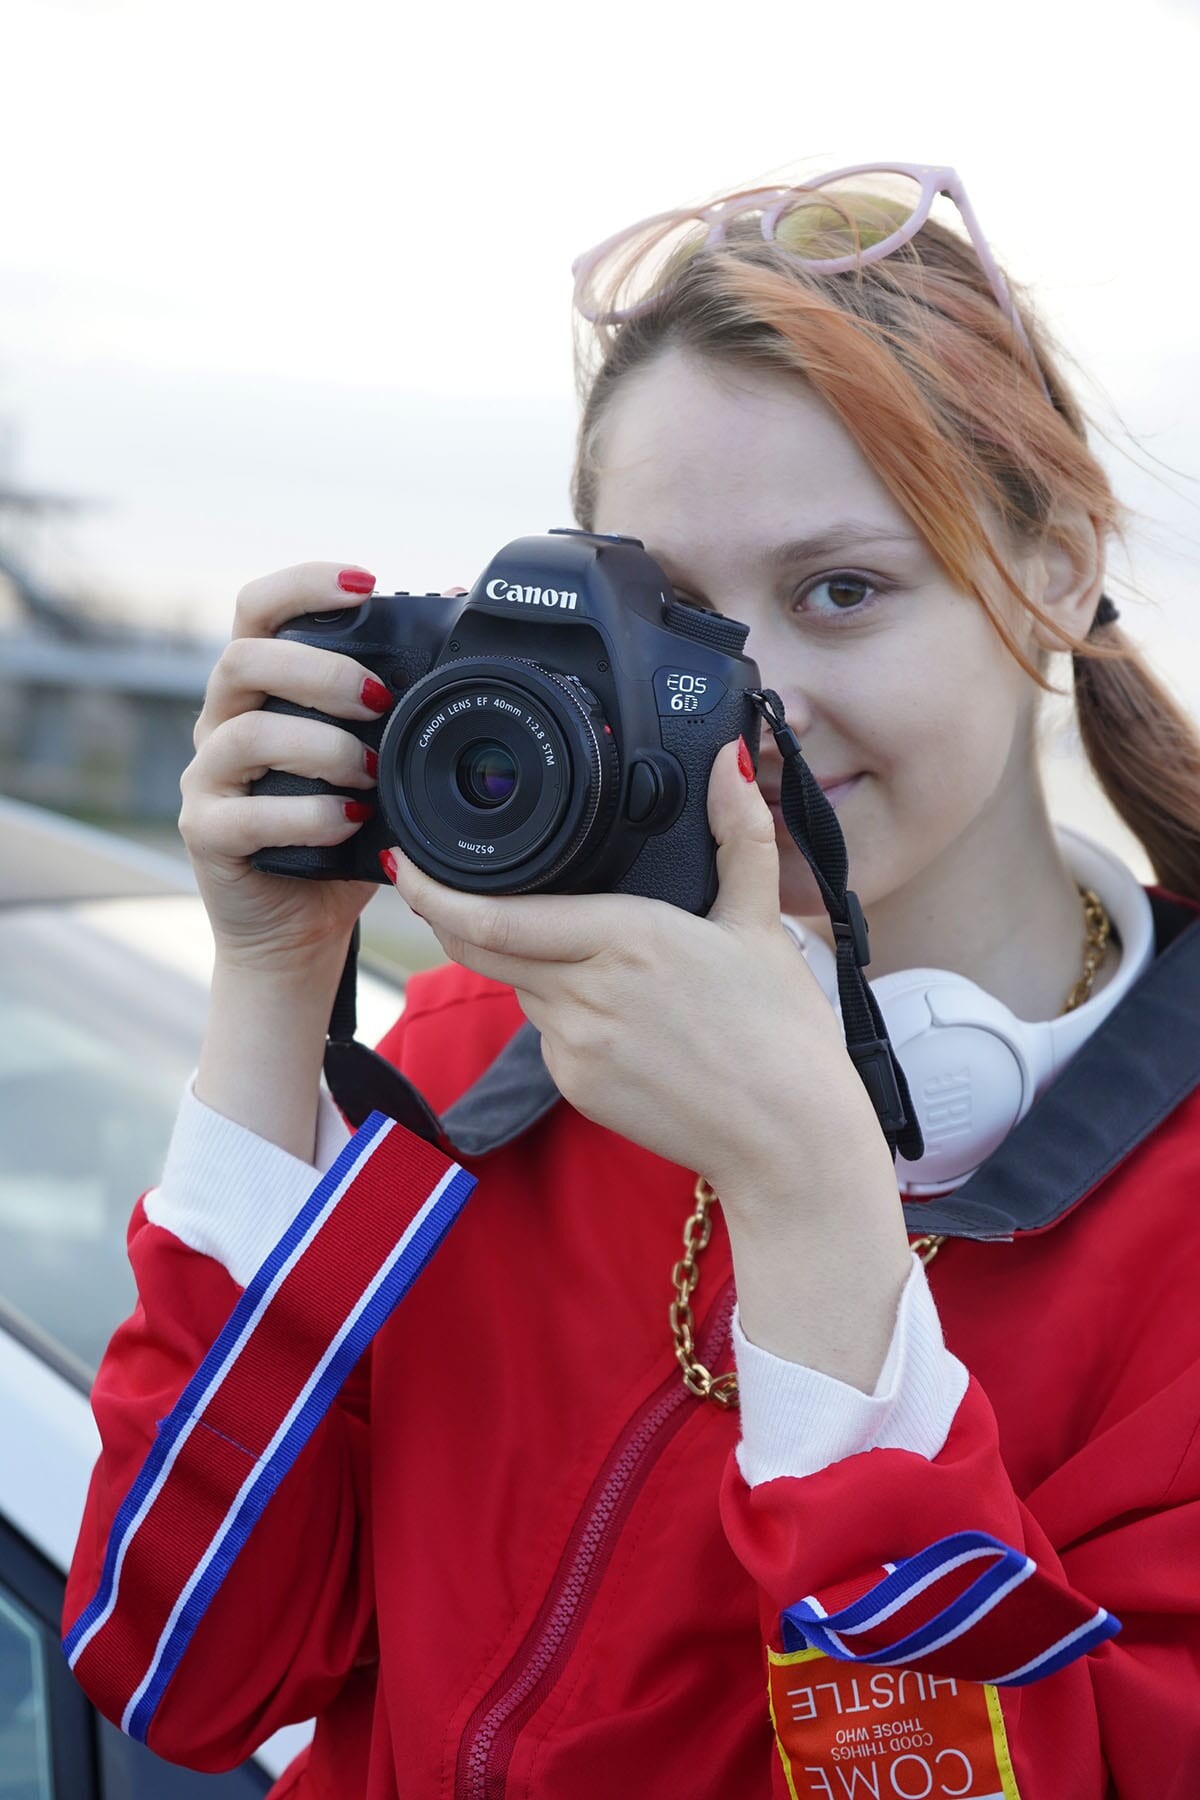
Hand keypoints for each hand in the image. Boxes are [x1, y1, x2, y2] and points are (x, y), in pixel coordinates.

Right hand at [181, 563, 462, 976]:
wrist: (301, 926)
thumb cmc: (342, 834)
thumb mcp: (379, 760)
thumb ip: (400, 697)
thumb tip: (449, 605)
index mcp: (260, 690)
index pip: (258, 611)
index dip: (303, 585)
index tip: (364, 582)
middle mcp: (222, 722)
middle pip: (244, 658)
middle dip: (321, 670)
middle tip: (380, 698)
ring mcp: (207, 778)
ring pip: (245, 732)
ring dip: (321, 746)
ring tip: (370, 773)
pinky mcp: (206, 834)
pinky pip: (247, 814)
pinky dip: (308, 815)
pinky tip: (350, 822)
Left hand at [381, 739, 886, 1207]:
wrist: (788, 1143)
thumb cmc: (782, 1034)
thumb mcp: (762, 924)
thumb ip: (739, 834)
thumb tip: (731, 760)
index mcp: (625, 939)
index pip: (494, 916)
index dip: (435, 890)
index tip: (407, 862)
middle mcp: (586, 994)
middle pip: (481, 948)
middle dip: (451, 913)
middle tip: (436, 879)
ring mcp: (574, 1048)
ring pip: (518, 985)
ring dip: (526, 960)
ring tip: (589, 953)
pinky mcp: (576, 1088)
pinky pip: (545, 1032)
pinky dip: (561, 1009)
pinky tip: (618, 1011)